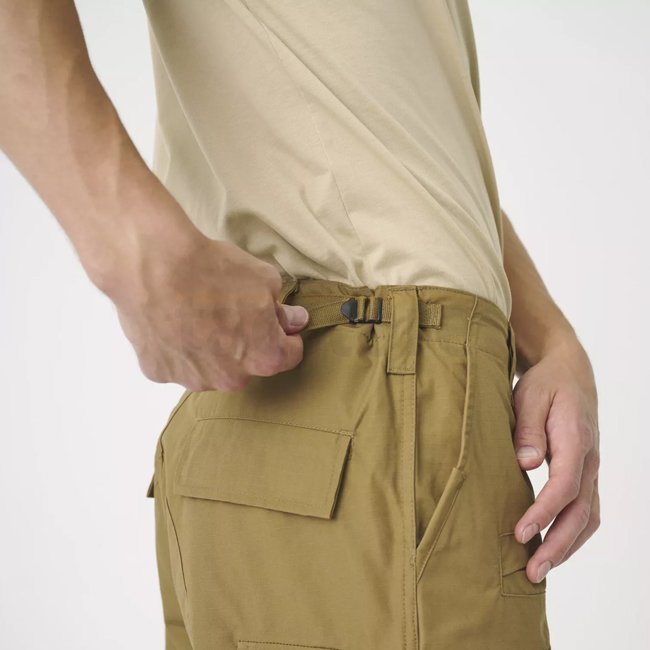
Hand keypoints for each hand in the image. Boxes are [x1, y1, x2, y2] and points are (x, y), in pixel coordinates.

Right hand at [105, 232, 309, 391]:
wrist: (155, 267)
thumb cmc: (214, 272)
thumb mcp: (265, 279)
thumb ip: (281, 309)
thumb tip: (293, 320)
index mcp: (264, 357)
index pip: (289, 354)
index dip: (286, 335)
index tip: (278, 321)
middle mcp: (231, 378)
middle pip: (247, 363)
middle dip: (245, 342)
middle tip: (230, 310)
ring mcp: (193, 379)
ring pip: (209, 366)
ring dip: (210, 347)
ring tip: (196, 312)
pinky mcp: (159, 372)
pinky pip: (176, 362)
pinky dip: (177, 346)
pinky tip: (171, 319)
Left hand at [511, 338, 600, 583]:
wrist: (569, 371)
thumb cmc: (546, 383)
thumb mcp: (530, 396)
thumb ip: (528, 429)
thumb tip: (526, 463)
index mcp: (575, 438)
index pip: (564, 485)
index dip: (543, 512)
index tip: (520, 533)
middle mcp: (589, 459)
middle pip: (580, 512)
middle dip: (557, 545)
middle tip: (531, 571)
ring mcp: (591, 468)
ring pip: (587, 517)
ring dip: (566, 546)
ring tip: (540, 570)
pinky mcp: (585, 473)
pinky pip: (586, 510)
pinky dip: (572, 534)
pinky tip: (552, 547)